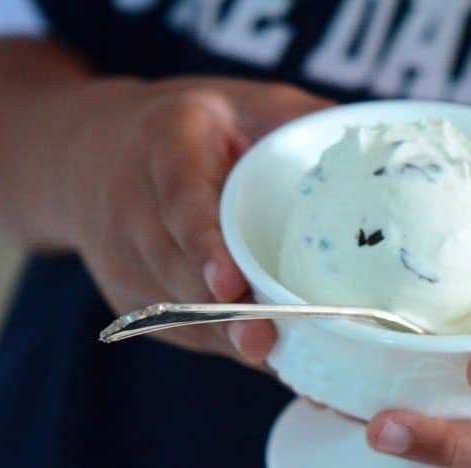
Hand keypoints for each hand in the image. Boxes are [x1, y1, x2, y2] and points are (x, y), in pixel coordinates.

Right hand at [65, 78, 330, 363]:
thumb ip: (300, 123)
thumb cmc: (194, 128)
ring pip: (177, 311)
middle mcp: (130, 205)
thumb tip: (382, 157)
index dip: (205, 247)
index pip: (180, 202)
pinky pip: (179, 330)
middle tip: (271, 345)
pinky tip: (268, 357)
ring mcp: (120, 258)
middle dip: (225, 314)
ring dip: (228, 339)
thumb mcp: (245, 104)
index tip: (229, 285)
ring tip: (283, 361)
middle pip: (177, 271)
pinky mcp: (127, 297)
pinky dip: (223, 346)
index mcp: (165, 146)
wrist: (88, 151)